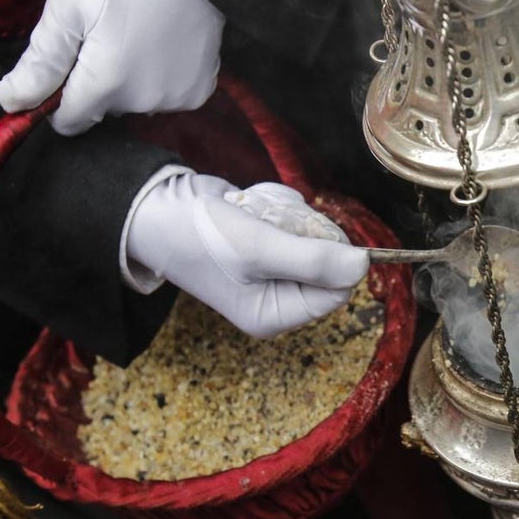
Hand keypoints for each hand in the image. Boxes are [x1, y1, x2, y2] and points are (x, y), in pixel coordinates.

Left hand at [0, 0, 224, 135]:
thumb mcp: (67, 9)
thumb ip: (40, 63)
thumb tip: (9, 101)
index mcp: (104, 84)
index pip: (69, 122)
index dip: (59, 99)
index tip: (67, 66)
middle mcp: (142, 102)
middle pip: (103, 109)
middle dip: (96, 82)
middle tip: (105, 37)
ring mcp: (175, 99)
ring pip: (135, 103)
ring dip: (130, 81)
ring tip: (137, 37)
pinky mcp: (199, 92)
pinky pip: (167, 97)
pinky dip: (160, 78)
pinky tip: (162, 46)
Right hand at [124, 174, 368, 337]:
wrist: (155, 207)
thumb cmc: (199, 237)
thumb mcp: (258, 250)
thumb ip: (313, 260)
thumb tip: (363, 266)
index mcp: (276, 315)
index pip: (337, 292)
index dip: (331, 258)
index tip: (301, 234)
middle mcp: (279, 297)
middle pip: (329, 259)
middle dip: (302, 230)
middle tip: (268, 223)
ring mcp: (275, 268)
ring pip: (313, 232)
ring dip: (286, 213)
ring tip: (252, 213)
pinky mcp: (270, 240)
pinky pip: (295, 217)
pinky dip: (276, 204)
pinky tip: (247, 206)